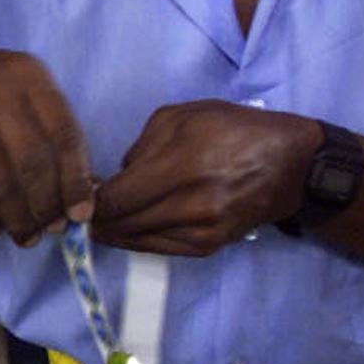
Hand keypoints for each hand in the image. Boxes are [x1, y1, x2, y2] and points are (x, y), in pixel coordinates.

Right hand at [0, 47, 94, 245]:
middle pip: (33, 164)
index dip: (76, 180)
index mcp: (28, 76)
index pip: (64, 134)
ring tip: (28, 236)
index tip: (81, 213)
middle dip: (47, 206)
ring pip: (0, 186)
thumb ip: (50, 127)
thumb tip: (82, 189)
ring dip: (19, 220)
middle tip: (54, 228)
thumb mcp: (19, 87)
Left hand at [92, 101, 318, 255]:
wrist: (291, 166)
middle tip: (76, 209)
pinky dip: (137, 236)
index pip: (116, 197)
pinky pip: (158, 247)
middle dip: (95, 217)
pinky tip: (125, 224)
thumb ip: (141, 146)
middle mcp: (191, 204)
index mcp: (181, 165)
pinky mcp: (208, 246)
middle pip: (121, 223)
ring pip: (136, 239)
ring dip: (112, 229)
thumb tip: (117, 178)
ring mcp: (201, 231)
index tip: (72, 195)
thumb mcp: (183, 116)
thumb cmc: (235, 130)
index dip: (87, 201)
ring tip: (98, 216)